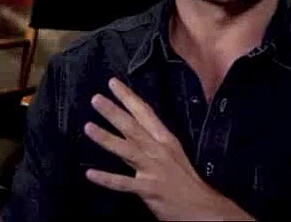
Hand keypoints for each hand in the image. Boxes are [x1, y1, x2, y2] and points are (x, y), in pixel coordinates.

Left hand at [84, 78, 253, 220]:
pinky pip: (124, 183)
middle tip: (95, 98)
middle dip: (114, 111)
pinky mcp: (149, 190)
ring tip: (88, 127)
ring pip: (127, 150)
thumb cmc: (185, 180)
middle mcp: (158, 150)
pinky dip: (107, 179)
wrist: (203, 207)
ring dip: (106, 138)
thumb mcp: (172, 153)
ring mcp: (153, 170)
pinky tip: (90, 174)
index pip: (145, 113)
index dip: (128, 97)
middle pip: (133, 127)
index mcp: (165, 139)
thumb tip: (134, 128)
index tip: (113, 83)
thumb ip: (153, 141)